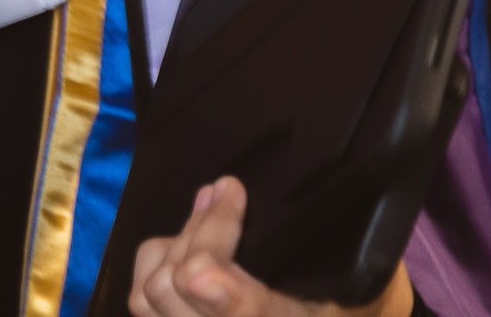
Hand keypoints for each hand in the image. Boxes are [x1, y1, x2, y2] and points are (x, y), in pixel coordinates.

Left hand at [131, 178, 413, 316]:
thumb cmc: (345, 297)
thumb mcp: (348, 270)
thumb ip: (295, 235)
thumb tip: (222, 187)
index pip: (225, 293)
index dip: (214, 238)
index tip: (232, 189)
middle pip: (177, 283)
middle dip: (199, 228)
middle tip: (225, 193)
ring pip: (148, 294)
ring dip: (174, 246)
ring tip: (206, 219)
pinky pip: (142, 303)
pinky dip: (158, 267)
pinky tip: (185, 251)